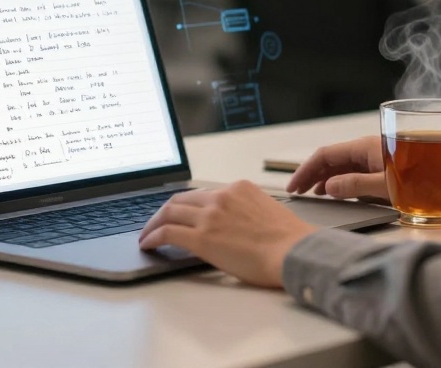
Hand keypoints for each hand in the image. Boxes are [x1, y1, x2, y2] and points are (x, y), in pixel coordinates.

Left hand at [138, 181, 316, 287]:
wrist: (294, 252)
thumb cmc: (289, 240)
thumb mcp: (266, 211)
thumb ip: (245, 210)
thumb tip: (233, 223)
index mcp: (239, 188)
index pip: (203, 193)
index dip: (187, 205)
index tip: (180, 213)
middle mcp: (222, 196)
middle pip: (181, 199)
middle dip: (165, 211)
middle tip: (156, 223)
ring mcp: (210, 216)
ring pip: (170, 212)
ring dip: (154, 223)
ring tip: (146, 235)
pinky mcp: (202, 237)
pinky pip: (168, 232)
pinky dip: (153, 236)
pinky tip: (148, 244)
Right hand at [286, 135, 388, 201]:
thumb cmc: (415, 178)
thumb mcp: (385, 184)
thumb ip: (356, 184)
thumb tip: (327, 187)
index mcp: (363, 147)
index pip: (325, 155)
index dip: (306, 169)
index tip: (293, 186)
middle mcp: (365, 149)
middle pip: (330, 160)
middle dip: (311, 174)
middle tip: (297, 193)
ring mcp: (372, 158)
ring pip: (339, 166)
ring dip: (323, 178)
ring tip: (310, 193)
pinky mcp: (379, 168)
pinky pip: (351, 172)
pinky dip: (337, 182)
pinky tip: (332, 192)